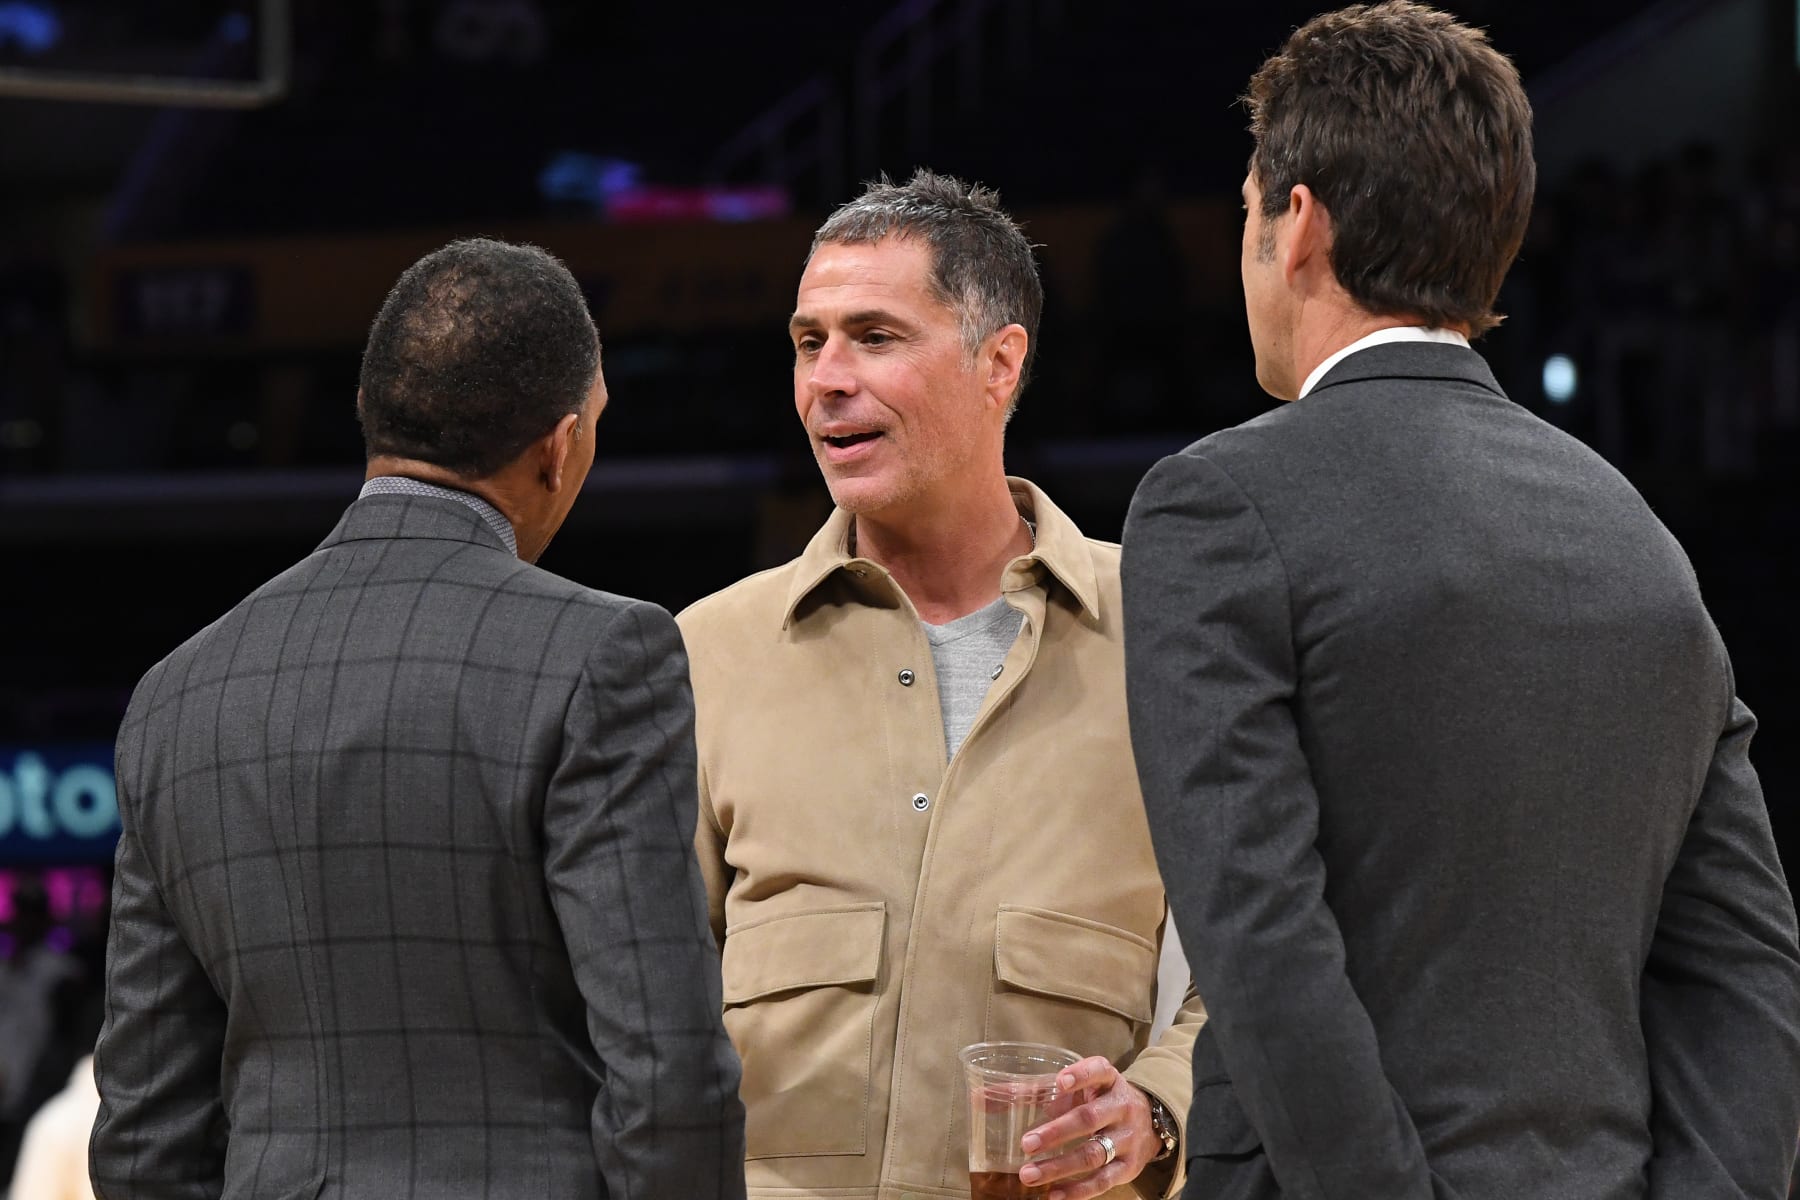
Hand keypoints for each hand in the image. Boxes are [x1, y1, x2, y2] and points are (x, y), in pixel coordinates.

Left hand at [1017, 1056, 1157, 1199]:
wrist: (1149, 1121)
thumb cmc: (1097, 1100)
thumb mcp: (1073, 1090)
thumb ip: (1028, 1092)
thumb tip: (978, 1098)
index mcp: (1107, 1080)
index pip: (1098, 1071)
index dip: (1081, 1075)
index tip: (1059, 1082)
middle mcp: (1121, 1106)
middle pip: (1089, 1118)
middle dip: (1056, 1132)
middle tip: (1026, 1144)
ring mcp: (1127, 1138)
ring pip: (1094, 1153)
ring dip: (1059, 1166)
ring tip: (1028, 1175)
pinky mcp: (1129, 1167)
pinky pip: (1103, 1181)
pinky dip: (1077, 1190)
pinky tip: (1053, 1194)